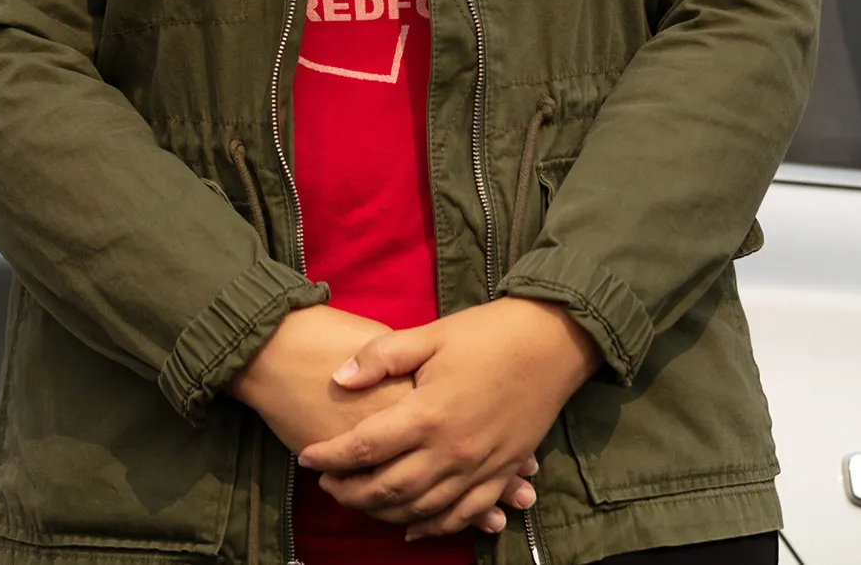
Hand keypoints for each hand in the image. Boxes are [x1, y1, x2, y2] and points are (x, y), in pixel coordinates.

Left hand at [229, 305, 540, 532]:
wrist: (554, 340)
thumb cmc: (490, 332)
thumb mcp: (432, 334)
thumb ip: (382, 356)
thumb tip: (339, 378)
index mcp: (428, 414)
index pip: (364, 447)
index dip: (329, 456)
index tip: (306, 457)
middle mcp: (450, 450)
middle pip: (387, 489)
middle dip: (350, 492)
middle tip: (327, 484)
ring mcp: (478, 467)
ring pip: (420, 509)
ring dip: (384, 513)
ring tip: (360, 501)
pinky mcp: (501, 472)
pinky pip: (464, 514)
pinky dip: (434, 527)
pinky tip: (413, 528)